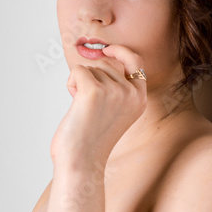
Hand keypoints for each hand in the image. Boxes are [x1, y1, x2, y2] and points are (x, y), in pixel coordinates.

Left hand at [50, 44, 147, 166]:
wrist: (82, 162)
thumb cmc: (92, 140)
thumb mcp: (114, 111)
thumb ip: (115, 88)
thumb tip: (102, 59)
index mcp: (140, 99)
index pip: (136, 62)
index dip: (121, 51)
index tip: (107, 49)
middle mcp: (131, 94)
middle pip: (106, 64)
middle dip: (92, 78)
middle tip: (89, 106)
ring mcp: (114, 91)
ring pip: (91, 68)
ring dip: (81, 83)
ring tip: (83, 110)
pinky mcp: (94, 91)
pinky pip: (77, 71)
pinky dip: (71, 84)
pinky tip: (75, 105)